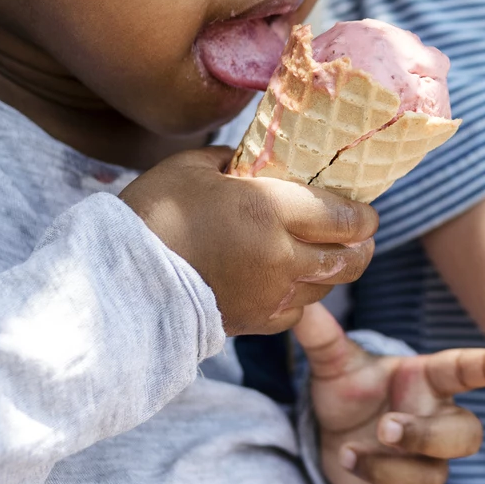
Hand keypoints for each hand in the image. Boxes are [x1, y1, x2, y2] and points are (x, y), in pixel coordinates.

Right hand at [121, 147, 375, 334]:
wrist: (119, 281)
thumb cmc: (152, 213)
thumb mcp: (194, 167)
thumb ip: (237, 162)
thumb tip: (256, 161)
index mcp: (272, 211)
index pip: (345, 217)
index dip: (364, 214)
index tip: (365, 208)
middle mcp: (282, 257)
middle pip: (350, 259)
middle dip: (362, 245)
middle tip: (360, 233)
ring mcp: (271, 295)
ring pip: (326, 287)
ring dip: (332, 270)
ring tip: (324, 252)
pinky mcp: (254, 322)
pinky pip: (296, 311)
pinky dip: (301, 296)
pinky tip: (287, 280)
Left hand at [298, 303, 484, 483]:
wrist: (333, 438)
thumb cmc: (348, 394)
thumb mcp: (334, 365)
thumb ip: (322, 337)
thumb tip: (298, 305)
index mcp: (427, 382)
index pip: (467, 370)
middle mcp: (437, 422)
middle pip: (468, 436)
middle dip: (426, 437)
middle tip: (383, 428)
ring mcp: (428, 465)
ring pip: (433, 478)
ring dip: (387, 471)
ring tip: (348, 454)